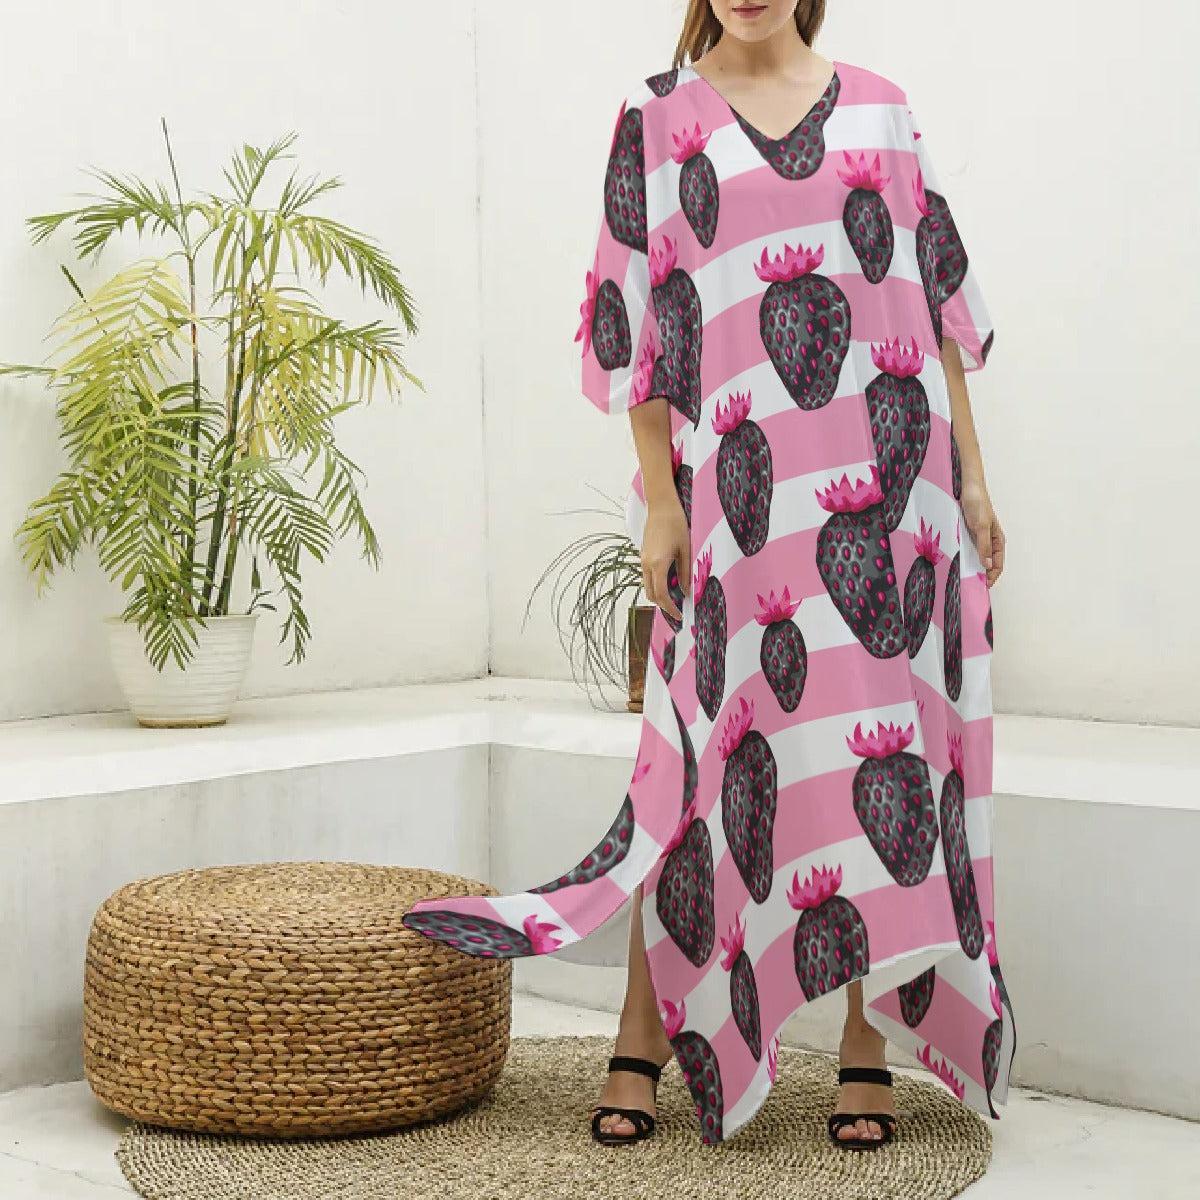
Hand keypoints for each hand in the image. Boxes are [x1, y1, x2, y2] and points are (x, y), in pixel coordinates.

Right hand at [641, 500, 690, 620]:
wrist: (661, 506)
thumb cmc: (676, 524)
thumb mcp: (685, 549)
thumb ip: (684, 572)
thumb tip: (685, 591)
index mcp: (658, 564)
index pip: (661, 595)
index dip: (670, 608)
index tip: (679, 615)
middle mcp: (647, 564)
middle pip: (651, 594)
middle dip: (663, 605)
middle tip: (677, 611)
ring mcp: (643, 559)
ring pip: (647, 586)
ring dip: (659, 595)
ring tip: (675, 599)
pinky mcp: (643, 555)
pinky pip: (647, 576)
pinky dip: (656, 585)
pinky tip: (669, 583)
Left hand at [959, 470, 1004, 586]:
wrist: (969, 488)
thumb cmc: (978, 504)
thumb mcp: (981, 526)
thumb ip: (984, 545)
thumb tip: (987, 565)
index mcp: (998, 540)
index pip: (998, 563)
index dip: (992, 576)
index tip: (984, 586)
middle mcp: (989, 541)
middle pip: (988, 563)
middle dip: (982, 574)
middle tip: (972, 585)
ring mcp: (978, 537)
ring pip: (977, 557)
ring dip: (973, 567)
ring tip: (965, 578)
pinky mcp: (969, 533)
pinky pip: (968, 549)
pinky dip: (965, 557)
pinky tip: (957, 563)